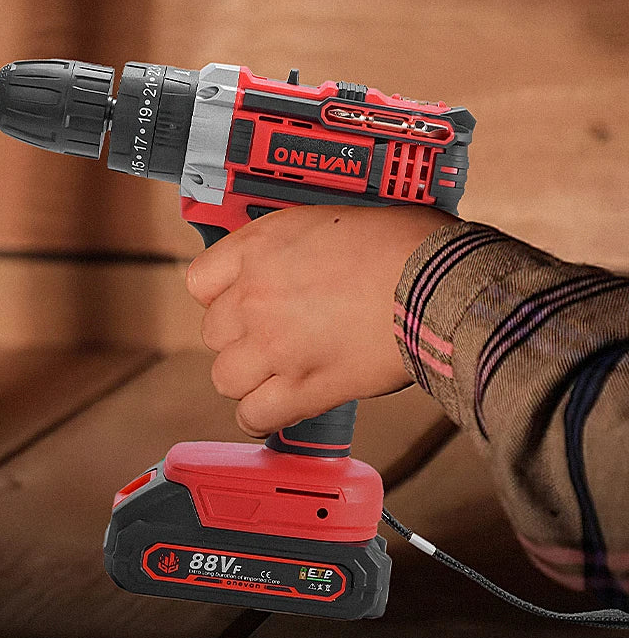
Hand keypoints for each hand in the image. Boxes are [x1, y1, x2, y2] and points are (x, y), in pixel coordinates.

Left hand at [185, 205, 456, 436]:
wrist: (438, 281)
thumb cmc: (402, 243)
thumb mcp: (330, 221)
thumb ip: (291, 248)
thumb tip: (289, 266)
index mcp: (259, 246)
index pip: (200, 281)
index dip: (219, 295)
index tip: (238, 301)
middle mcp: (255, 295)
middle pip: (213, 333)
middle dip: (239, 337)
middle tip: (272, 336)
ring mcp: (274, 345)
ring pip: (225, 377)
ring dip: (248, 377)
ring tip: (278, 372)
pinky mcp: (303, 388)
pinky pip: (253, 416)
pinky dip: (262, 416)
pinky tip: (280, 406)